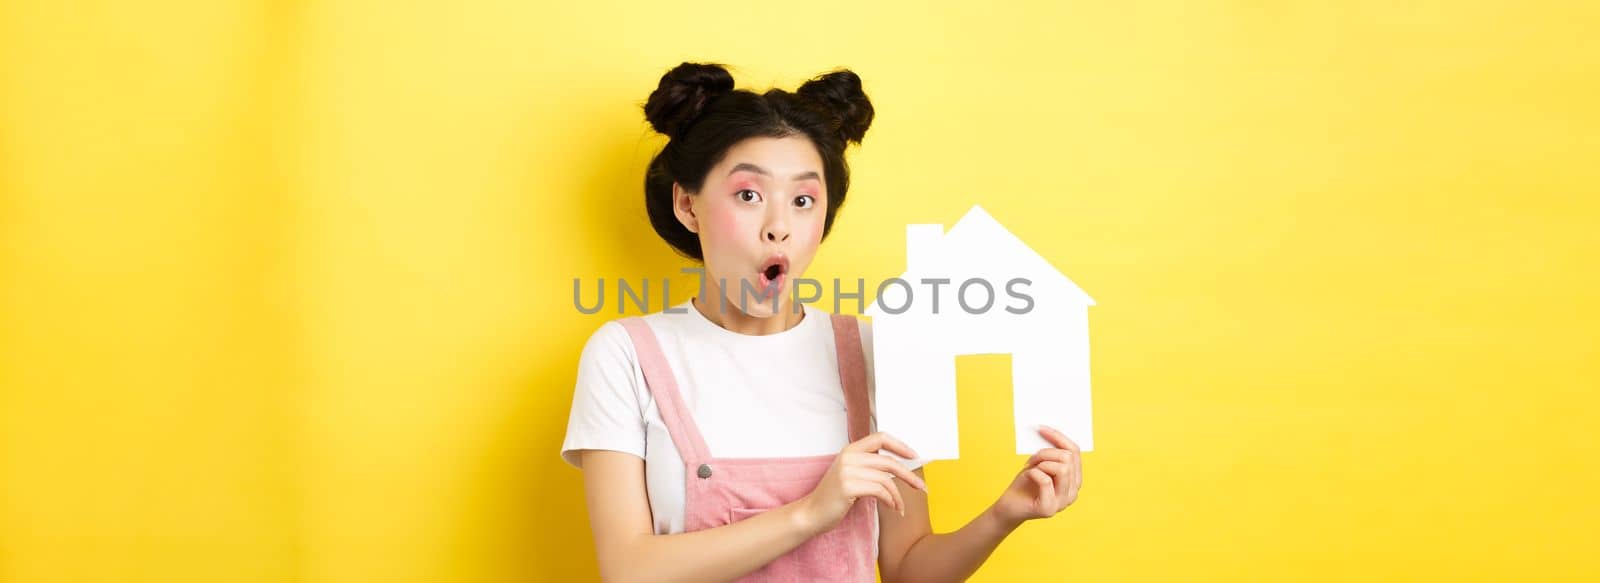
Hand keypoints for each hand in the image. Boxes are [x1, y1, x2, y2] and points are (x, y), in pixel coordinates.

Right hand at [799, 432, 926, 532]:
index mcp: (850, 450)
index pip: (880, 437)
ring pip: (886, 479)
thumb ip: (868, 467)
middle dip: (909, 475)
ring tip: (900, 507)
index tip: (915, 456)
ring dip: (897, 496)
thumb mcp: (851, 475)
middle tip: (921, 487)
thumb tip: (897, 469)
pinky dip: (890, 500)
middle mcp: (848, 456)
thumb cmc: (834, 497)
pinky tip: (892, 507)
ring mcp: (847, 470)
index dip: (900, 445)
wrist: (811, 513)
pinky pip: (879, 490)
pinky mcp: (848, 486)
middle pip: (889, 462)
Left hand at [989, 425, 1081, 527]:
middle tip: (1032, 458)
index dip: (1058, 437)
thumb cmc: (1025, 483)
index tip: (1041, 428)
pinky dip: (1033, 472)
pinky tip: (1027, 475)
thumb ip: (1051, 453)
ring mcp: (1063, 502)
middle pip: (1069, 458)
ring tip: (1030, 467)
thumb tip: (1050, 432)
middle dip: (1046, 452)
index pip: (1075, 452)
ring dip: (1042, 462)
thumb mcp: (1040, 464)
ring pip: (1062, 468)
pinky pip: (1045, 480)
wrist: (1009, 506)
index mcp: (1074, 480)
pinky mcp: (1049, 508)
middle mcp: (1073, 492)